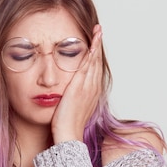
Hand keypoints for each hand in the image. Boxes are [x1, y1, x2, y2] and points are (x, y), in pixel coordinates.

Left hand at [51, 24, 103, 143]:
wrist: (68, 136)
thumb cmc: (67, 126)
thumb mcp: (71, 108)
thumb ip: (71, 98)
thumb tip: (67, 94)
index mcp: (91, 93)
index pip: (94, 69)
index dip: (96, 55)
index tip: (95, 43)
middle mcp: (92, 88)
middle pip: (96, 62)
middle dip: (98, 45)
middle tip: (99, 30)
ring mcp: (87, 87)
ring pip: (93, 61)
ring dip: (96, 45)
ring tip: (97, 31)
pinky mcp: (79, 87)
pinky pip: (87, 66)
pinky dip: (90, 54)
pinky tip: (91, 43)